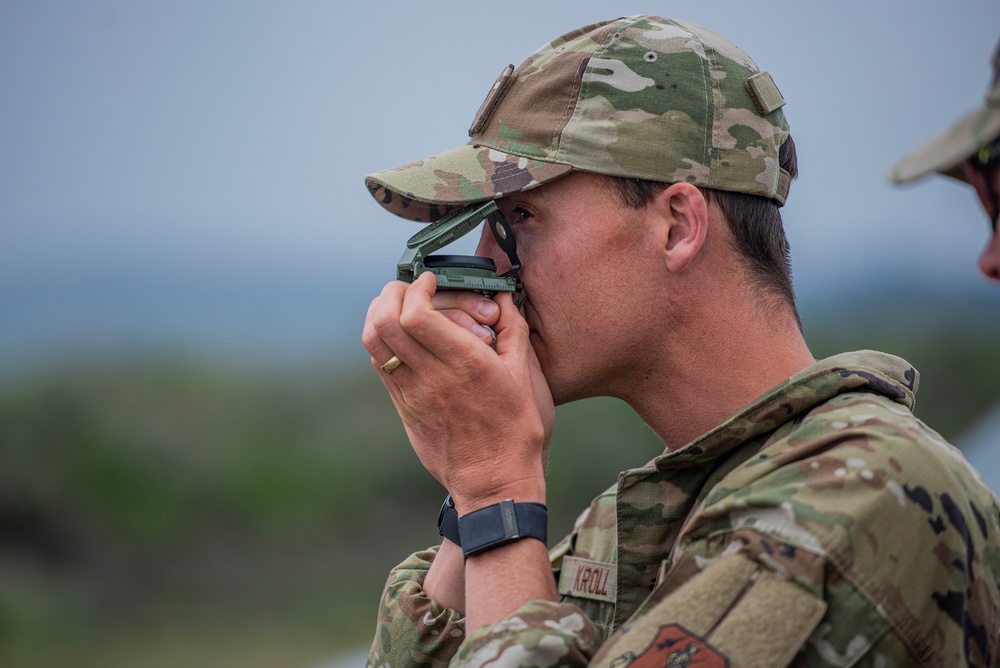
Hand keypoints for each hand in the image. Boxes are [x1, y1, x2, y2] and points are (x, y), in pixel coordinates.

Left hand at [362, 273, 553, 512]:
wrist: (494, 483)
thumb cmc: (517, 431)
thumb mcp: (526, 377)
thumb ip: (514, 330)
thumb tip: (504, 296)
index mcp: (466, 364)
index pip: (416, 314)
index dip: (417, 288)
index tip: (430, 282)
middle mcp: (433, 377)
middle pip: (385, 321)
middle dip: (392, 294)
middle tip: (410, 289)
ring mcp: (413, 394)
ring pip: (375, 343)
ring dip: (381, 315)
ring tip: (400, 308)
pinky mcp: (405, 408)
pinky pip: (381, 366)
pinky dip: (385, 342)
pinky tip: (405, 338)